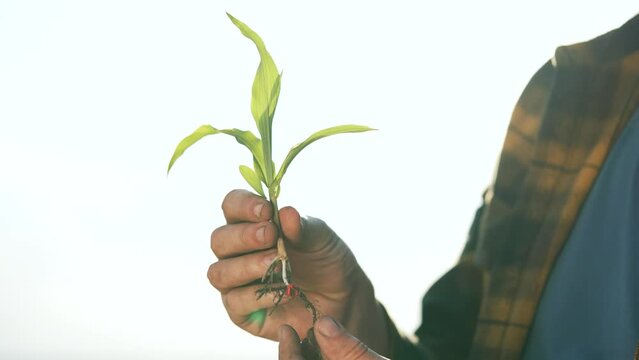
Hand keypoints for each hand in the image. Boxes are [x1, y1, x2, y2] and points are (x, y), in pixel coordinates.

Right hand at [208, 189, 388, 354]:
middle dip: (243, 236)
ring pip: (220, 272)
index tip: (266, 209)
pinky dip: (258, 294)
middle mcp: (237, 253)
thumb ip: (303, 227)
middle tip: (271, 235)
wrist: (342, 296)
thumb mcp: (321, 238)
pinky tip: (284, 290)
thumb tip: (286, 212)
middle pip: (219, 240)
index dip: (243, 205)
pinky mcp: (241, 312)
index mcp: (250, 225)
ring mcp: (236, 283)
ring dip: (247, 265)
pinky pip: (235, 302)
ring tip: (276, 262)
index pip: (232, 207)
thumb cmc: (324, 259)